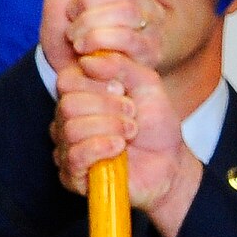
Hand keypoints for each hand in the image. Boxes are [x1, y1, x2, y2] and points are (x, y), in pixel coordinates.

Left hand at [39, 0, 163, 75]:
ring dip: (91, 24)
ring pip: (129, 13)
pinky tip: (84, 51)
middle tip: (72, 17)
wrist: (60, 66)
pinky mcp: (150, 54)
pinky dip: (98, 42)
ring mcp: (153, 29)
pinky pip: (129, 39)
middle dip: (90, 3)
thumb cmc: (64, 26)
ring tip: (75, 36)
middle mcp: (148, 4)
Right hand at [53, 59, 202, 236]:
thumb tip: (87, 60)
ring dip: (109, 128)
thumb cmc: (156, 125)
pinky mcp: (72, 176)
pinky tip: (119, 149)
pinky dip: (100, 148)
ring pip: (71, 130)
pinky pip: (75, 156)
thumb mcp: (146, 84)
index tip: (123, 90)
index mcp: (80, 97)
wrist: (170, 163)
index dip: (96, 84)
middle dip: (107, 108)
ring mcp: (67, 149)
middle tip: (132, 116)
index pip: (66, 81)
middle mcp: (68, 121)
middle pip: (67, 105)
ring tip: (130, 133)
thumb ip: (120, 65)